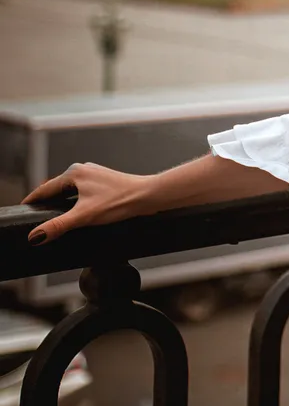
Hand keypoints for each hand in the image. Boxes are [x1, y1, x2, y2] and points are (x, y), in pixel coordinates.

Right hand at [22, 163, 152, 245]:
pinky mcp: (104, 181)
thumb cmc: (120, 202)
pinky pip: (81, 191)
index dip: (32, 201)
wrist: (149, 195)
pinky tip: (76, 211)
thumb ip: (58, 226)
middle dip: (46, 201)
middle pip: (56, 188)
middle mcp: (83, 170)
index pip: (45, 189)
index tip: (22, 210)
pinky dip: (74, 201)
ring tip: (52, 216)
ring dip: (61, 201)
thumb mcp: (84, 216)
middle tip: (35, 217)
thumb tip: (35, 236)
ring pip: (70, 190)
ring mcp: (95, 174)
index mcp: (74, 173)